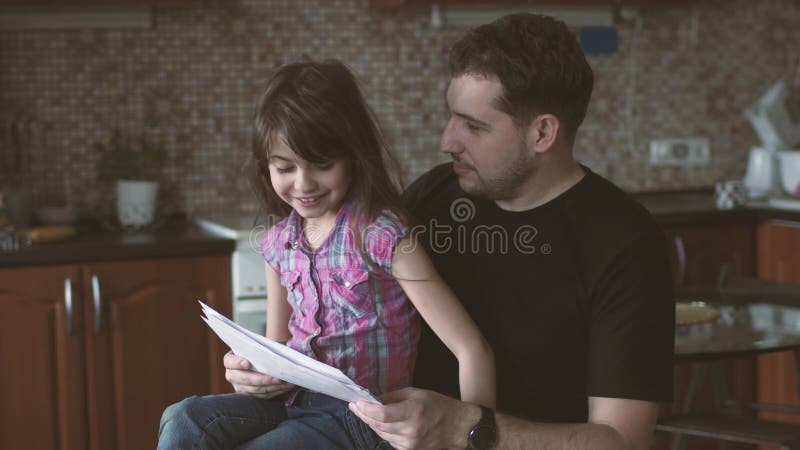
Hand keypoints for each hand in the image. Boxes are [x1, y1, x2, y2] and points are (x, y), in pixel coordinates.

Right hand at [223, 351, 294, 398]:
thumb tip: (276, 355)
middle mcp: (232, 375)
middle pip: (244, 379)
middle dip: (262, 379)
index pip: (229, 361)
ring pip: (254, 390)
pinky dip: (275, 391)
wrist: (263, 360)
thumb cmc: (261, 350)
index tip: (248, 363)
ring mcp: (240, 387)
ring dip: (272, 387)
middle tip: (278, 378)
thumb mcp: (261, 346)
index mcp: (231, 360)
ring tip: (286, 383)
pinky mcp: (249, 395)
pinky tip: (285, 387)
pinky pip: (262, 396)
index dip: (237, 363)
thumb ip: (263, 348)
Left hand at [348, 387, 479, 449]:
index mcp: (413, 412)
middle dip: (364, 415)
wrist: (457, 426)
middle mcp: (410, 430)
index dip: (366, 409)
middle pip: (378, 425)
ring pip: (381, 434)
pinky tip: (380, 423)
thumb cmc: (437, 405)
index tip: (355, 402)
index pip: (382, 415)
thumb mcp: (415, 393)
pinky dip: (382, 431)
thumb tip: (373, 400)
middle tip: (355, 406)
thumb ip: (393, 397)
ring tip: (364, 412)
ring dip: (371, 423)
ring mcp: (410, 443)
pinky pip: (389, 440)